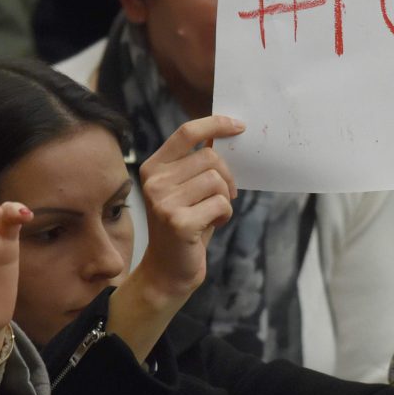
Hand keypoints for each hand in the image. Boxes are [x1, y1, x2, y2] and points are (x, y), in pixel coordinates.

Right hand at [108, 115, 243, 362]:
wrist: (168, 270)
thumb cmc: (184, 224)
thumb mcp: (187, 188)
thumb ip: (199, 162)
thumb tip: (226, 132)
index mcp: (154, 167)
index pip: (186, 133)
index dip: (216, 124)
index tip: (239, 126)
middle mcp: (154, 181)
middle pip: (210, 158)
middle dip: (227, 177)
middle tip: (226, 195)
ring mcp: (163, 201)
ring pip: (217, 181)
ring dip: (225, 198)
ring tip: (212, 213)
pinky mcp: (178, 222)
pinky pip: (221, 204)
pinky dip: (224, 215)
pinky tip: (211, 225)